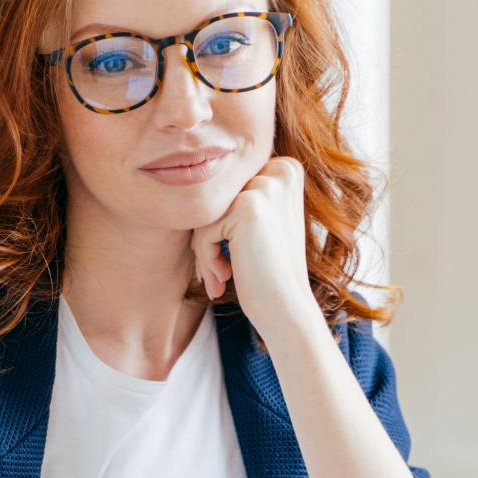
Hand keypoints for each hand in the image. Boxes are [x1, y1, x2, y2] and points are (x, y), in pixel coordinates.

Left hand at [190, 155, 321, 339]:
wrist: (288, 309)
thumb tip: (190, 176)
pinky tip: (226, 277)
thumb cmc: (271, 272)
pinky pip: (204, 229)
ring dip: (205, 251)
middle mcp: (279, 171)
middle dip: (209, 238)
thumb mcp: (263, 222)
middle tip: (218, 273)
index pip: (228, 188)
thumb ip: (238, 195)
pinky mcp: (248, 208)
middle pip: (217, 199)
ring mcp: (265, 187)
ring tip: (219, 278)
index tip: (229, 254)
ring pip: (207, 214)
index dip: (221, 224)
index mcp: (286, 169)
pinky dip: (206, 257)